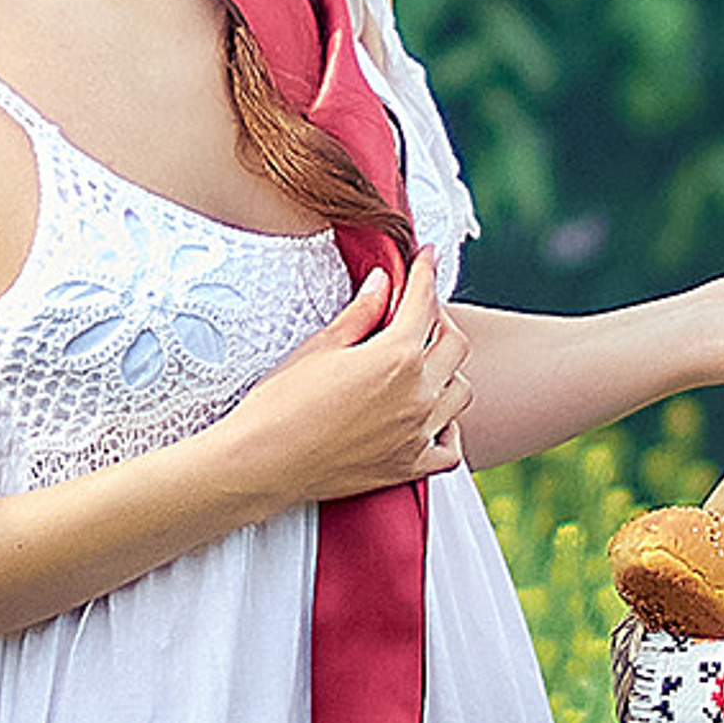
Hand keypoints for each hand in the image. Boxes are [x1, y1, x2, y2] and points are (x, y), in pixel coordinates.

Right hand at [226, 245, 472, 502]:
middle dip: (440, 319)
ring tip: (422, 363)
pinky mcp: (409, 467)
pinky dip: (448, 429)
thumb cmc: (281, 402)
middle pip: (455, 344)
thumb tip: (383, 281)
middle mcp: (418, 394)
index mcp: (397, 357)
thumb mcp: (320, 347)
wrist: (263, 463)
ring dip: (447, 371)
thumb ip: (361, 313)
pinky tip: (431, 418)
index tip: (426, 256)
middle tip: (418, 311)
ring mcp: (417, 433)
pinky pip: (451, 447)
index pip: (424, 302)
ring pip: (460, 392)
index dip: (425, 272)